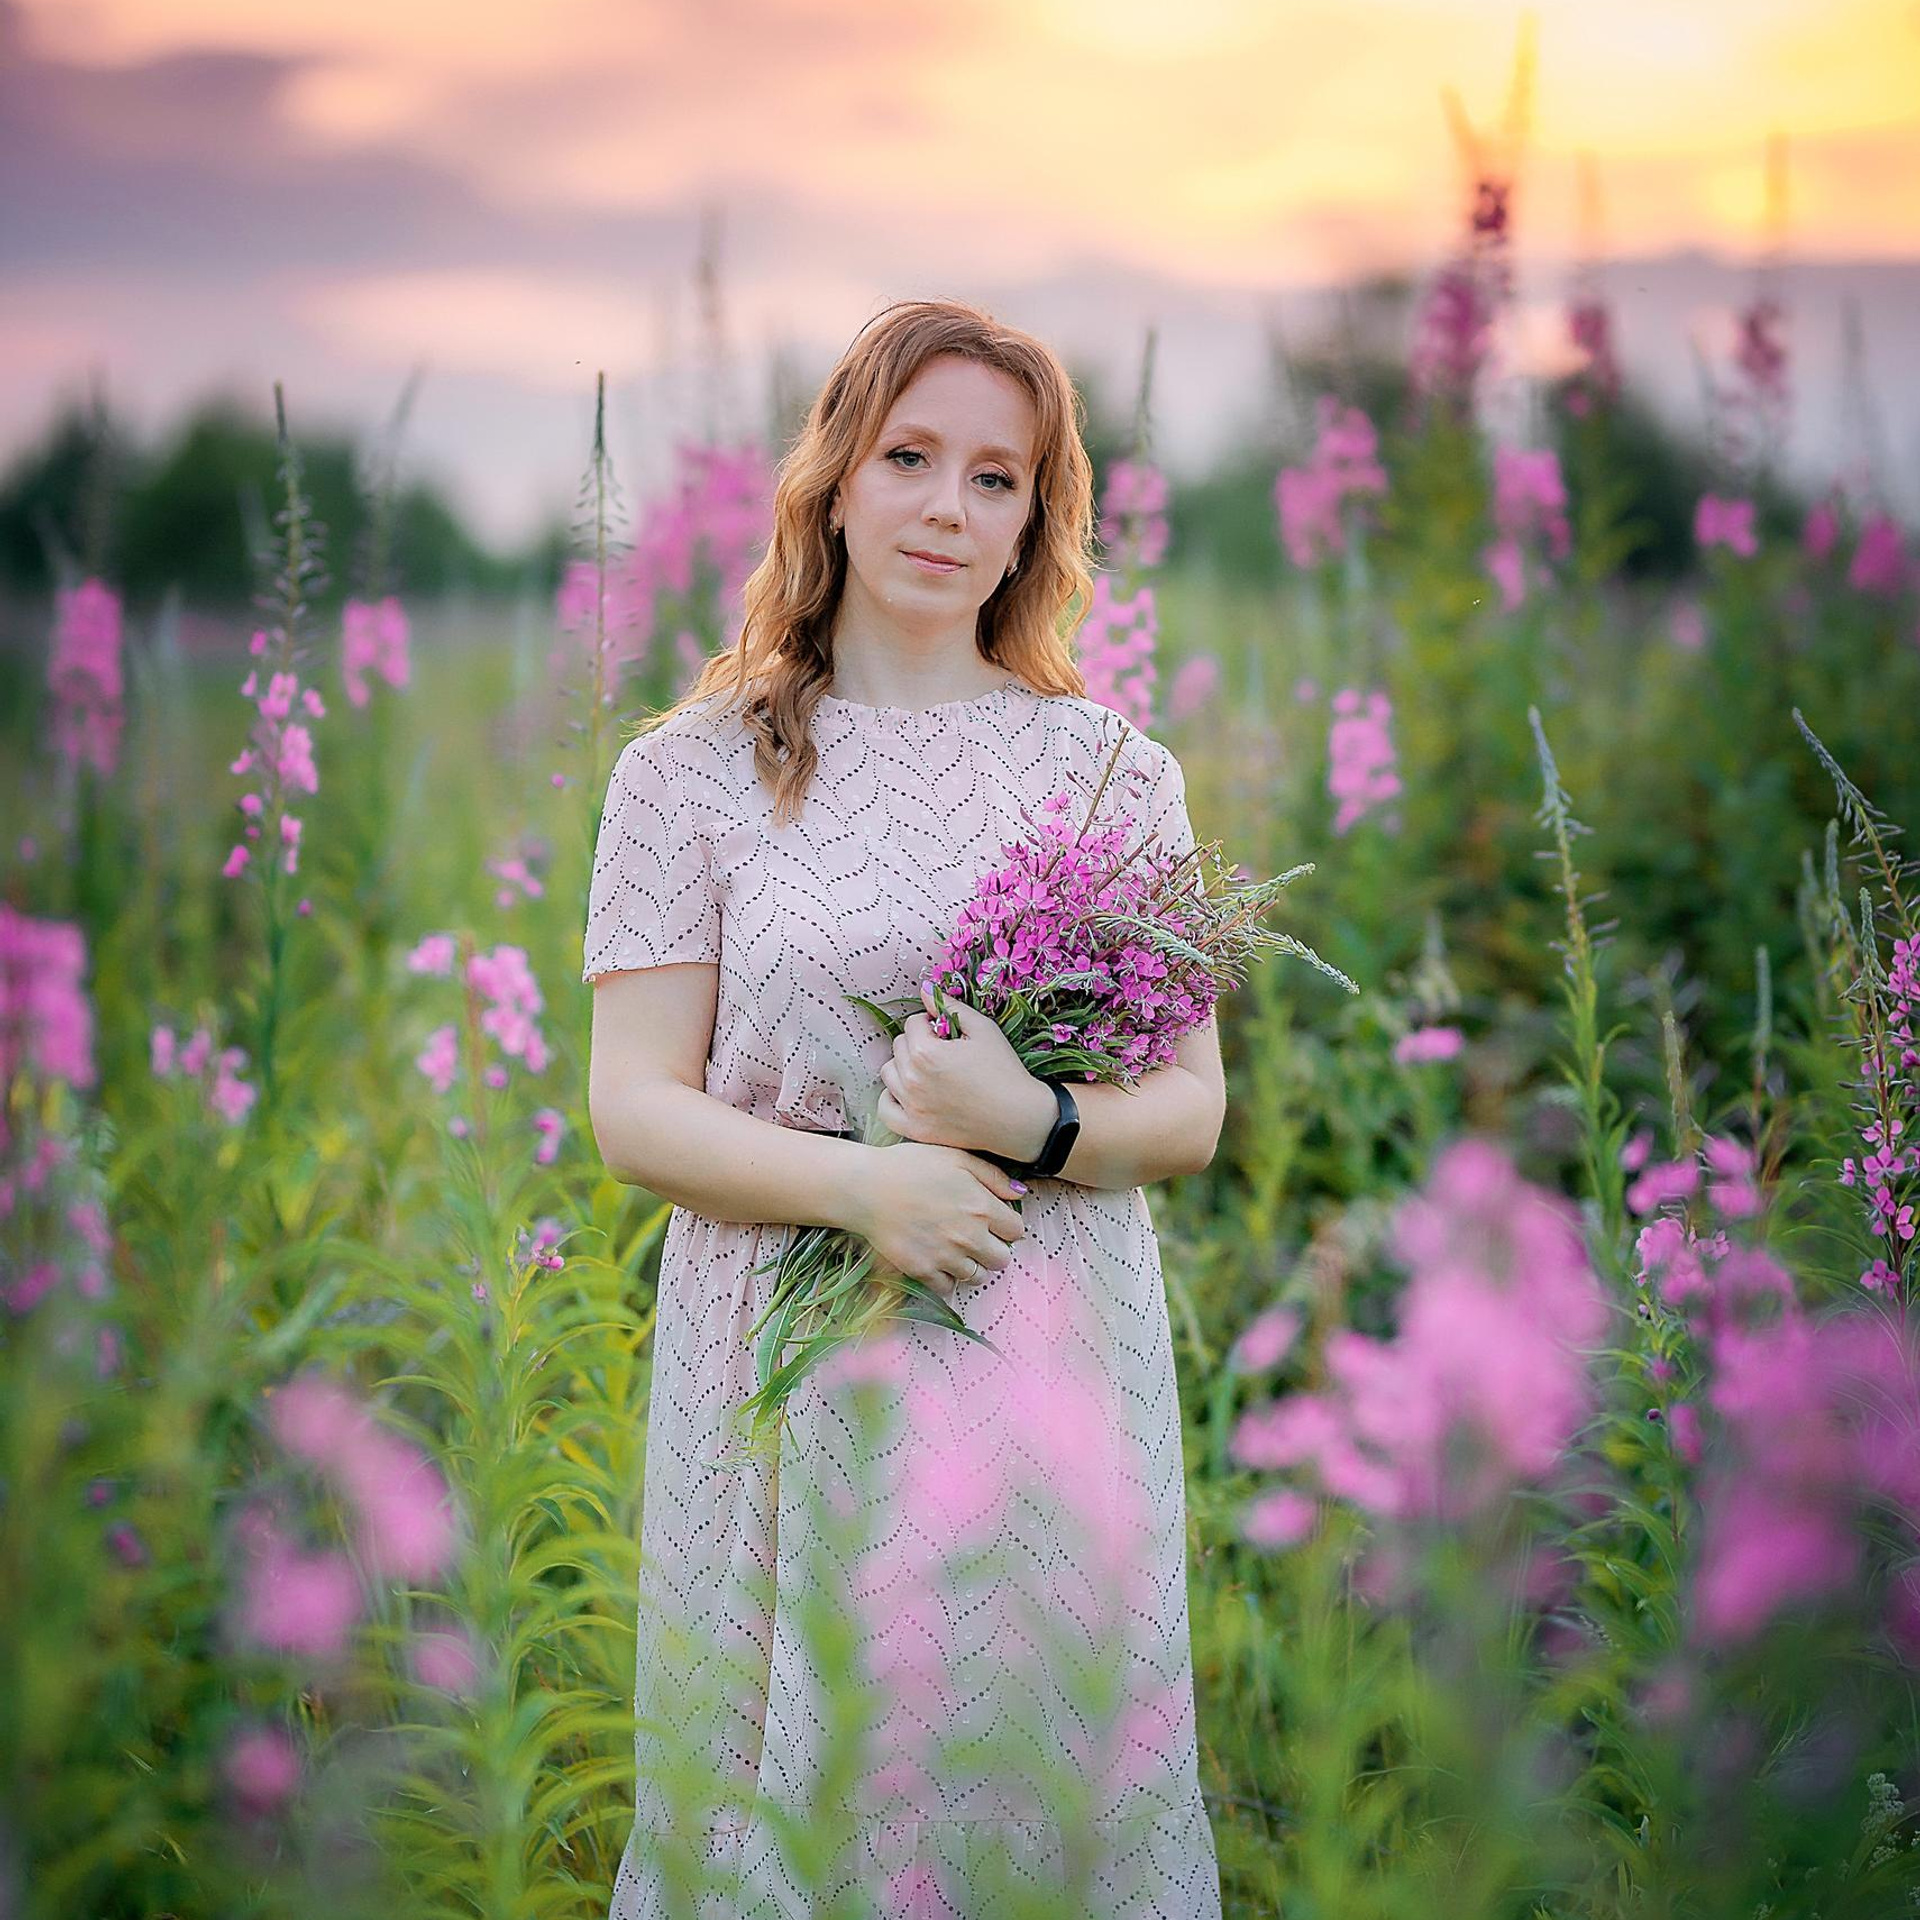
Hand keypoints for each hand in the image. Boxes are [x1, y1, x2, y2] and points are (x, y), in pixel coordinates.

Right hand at [842, 1141, 1028, 1302]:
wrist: (866, 1187)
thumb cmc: (910, 1165)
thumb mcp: (956, 1156)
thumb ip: (993, 1175)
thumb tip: (1020, 1193)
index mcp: (981, 1207)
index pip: (1016, 1231)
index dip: (1006, 1225)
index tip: (993, 1220)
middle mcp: (968, 1236)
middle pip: (1001, 1259)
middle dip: (994, 1249)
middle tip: (976, 1237)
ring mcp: (946, 1257)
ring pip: (978, 1277)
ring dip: (972, 1265)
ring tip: (956, 1248)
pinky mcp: (923, 1271)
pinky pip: (948, 1288)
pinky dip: (947, 1277)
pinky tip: (938, 1259)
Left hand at [875, 984, 1055, 1163]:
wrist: (1019, 1118)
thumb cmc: (1005, 1072)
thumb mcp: (984, 1029)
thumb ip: (951, 1007)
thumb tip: (926, 990)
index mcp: (926, 1053)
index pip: (913, 1023)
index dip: (932, 1022)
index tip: (947, 1031)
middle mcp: (912, 1080)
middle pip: (899, 1046)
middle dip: (918, 1041)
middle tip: (942, 1050)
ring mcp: (912, 1107)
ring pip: (889, 1073)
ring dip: (904, 1066)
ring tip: (928, 1070)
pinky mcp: (916, 1129)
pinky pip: (885, 1109)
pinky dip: (893, 1098)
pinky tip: (909, 1092)